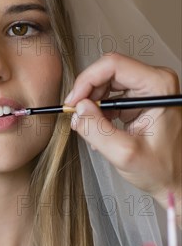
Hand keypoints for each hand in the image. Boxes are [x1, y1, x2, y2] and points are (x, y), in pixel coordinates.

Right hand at [65, 52, 181, 216]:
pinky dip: (98, 111)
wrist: (173, 180)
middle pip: (107, 72)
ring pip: (105, 83)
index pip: (113, 66)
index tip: (73, 102)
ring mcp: (147, 89)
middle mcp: (155, 82)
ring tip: (88, 127)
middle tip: (76, 116)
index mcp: (158, 87)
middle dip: (87, 94)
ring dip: (91, 104)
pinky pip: (110, 95)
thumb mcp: (124, 154)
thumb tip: (78, 109)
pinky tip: (98, 129)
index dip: (87, 81)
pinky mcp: (139, 99)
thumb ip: (97, 130)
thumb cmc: (162, 169)